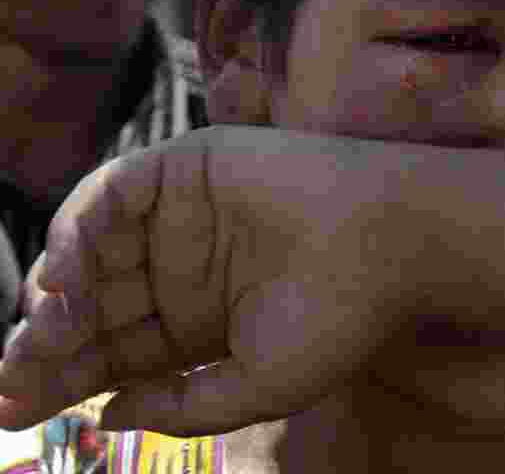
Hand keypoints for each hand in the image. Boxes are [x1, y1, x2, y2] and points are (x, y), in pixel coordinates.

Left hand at [0, 126, 442, 435]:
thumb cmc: (339, 317)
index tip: (14, 412)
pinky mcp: (186, 168)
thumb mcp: (256, 386)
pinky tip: (69, 272)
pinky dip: (81, 227)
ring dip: (58, 290)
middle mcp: (180, 270)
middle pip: (90, 306)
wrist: (390, 242)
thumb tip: (107, 414)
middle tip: (14, 377)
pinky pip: (114, 194)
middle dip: (46, 343)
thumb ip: (182, 406)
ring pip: (91, 252)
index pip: (112, 353)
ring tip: (47, 329)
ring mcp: (180, 218)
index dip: (63, 380)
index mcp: (195, 324)